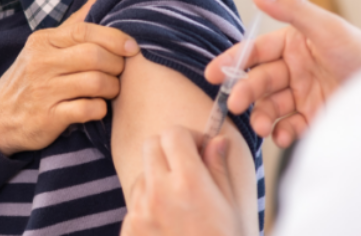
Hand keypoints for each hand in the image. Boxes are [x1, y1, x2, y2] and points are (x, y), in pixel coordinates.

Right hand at [0, 0, 139, 154]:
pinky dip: (100, 108)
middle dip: (116, 65)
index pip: (84, 31)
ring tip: (111, 90)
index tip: (132, 47)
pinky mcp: (48, 118)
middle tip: (120, 72)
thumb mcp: (45, 47)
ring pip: (95, 83)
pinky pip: (87, 110)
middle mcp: (42, 63)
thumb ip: (73, 24)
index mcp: (43, 41)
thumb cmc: (30, 79)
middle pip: (94, 56)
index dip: (114, 37)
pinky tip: (98, 107)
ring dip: (112, 88)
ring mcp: (44, 91)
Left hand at [121, 127, 242, 235]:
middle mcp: (159, 193)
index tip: (199, 149)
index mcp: (188, 181)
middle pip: (151, 146)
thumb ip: (218, 168)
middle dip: (168, 150)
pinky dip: (148, 208)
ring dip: (157, 179)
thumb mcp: (230, 206)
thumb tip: (216, 140)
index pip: (173, 133)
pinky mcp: (129, 231)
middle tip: (187, 167)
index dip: (189, 137)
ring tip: (180, 205)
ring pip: (141, 176)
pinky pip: (134, 206)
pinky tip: (169, 227)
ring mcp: (140, 213)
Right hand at [205, 0, 360, 147]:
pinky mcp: (314, 117)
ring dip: (261, 115)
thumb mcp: (327, 27)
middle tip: (236, 104)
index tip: (212, 74)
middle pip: (259, 80)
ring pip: (270, 105)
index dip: (232, 61)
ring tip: (260, 125)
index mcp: (294, 43)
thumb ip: (291, 10)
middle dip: (245, 92)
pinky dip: (282, 132)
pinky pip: (289, 126)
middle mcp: (296, 68)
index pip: (256, 51)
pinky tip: (281, 136)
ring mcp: (304, 94)